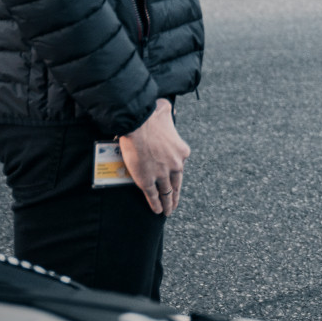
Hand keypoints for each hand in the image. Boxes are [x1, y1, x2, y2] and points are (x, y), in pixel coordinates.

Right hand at [120, 98, 188, 214]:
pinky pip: (153, 196)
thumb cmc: (151, 114)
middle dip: (176, 195)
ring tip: (167, 211)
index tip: (174, 178)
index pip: (180, 166)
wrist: (139, 123)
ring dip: (168, 203)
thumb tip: (167, 109)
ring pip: (167, 193)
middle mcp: (175, 165)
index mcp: (182, 152)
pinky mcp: (147, 181)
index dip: (176, 173)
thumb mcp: (167, 112)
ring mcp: (162, 174)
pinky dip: (156, 204)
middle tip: (174, 203)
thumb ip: (168, 114)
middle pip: (177, 184)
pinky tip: (157, 211)